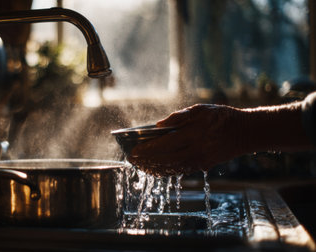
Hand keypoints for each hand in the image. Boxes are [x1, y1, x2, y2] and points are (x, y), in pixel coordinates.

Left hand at [128, 104, 243, 175]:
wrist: (246, 132)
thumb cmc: (221, 117)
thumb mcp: (200, 109)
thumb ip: (179, 117)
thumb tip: (159, 125)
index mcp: (194, 134)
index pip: (165, 144)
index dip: (148, 149)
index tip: (134, 151)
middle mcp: (196, 150)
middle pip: (166, 159)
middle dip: (147, 161)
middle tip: (132, 160)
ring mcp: (200, 160)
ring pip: (172, 167)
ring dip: (154, 168)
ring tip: (140, 166)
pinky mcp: (204, 166)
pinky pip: (181, 170)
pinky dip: (167, 171)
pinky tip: (156, 169)